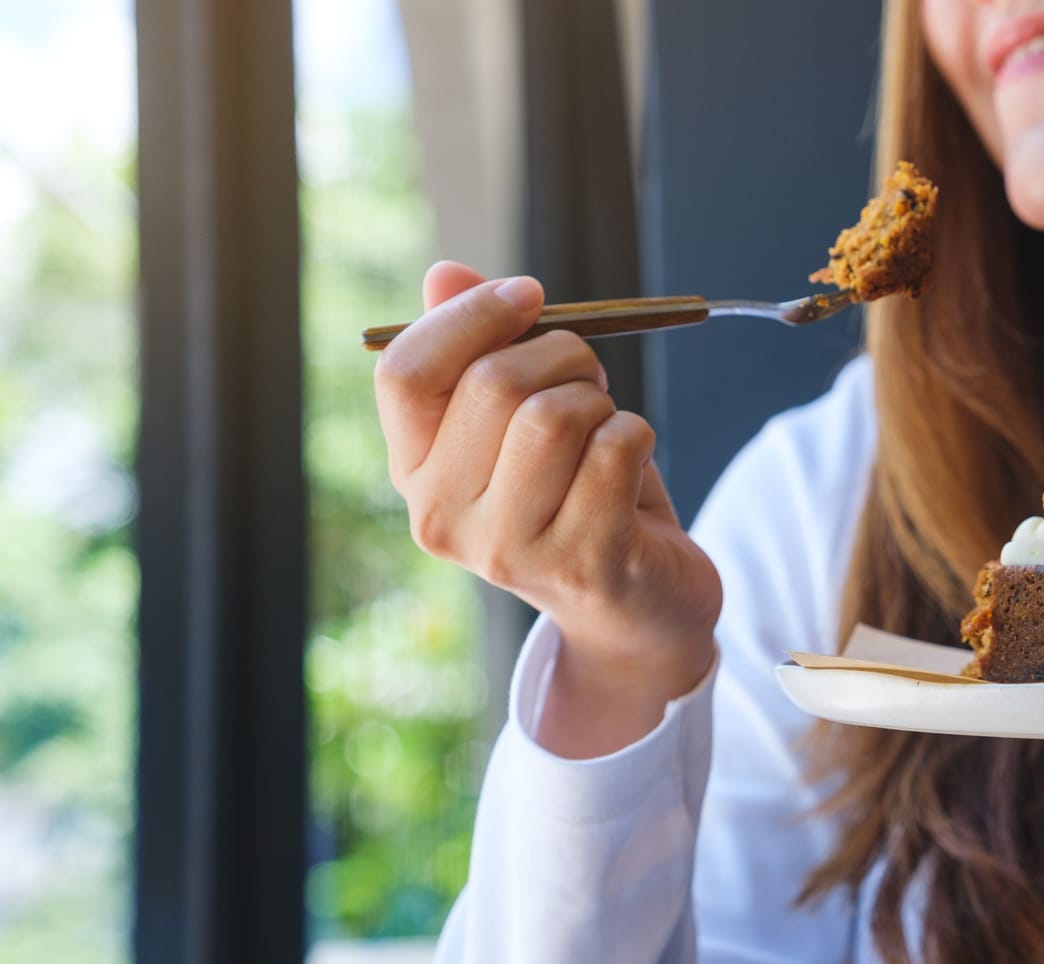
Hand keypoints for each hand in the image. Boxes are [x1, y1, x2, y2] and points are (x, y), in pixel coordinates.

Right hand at [374, 261, 721, 754]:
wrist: (636, 611)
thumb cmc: (578, 497)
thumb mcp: (521, 422)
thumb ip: (480, 348)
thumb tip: (446, 273)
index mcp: (414, 472)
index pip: (406, 370)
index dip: (471, 314)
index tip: (528, 295)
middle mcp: (443, 518)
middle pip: (494, 383)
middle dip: (563, 356)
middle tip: (589, 382)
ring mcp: (510, 550)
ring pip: (556, 414)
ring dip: (601, 401)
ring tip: (606, 432)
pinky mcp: (582, 564)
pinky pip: (616, 448)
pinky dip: (638, 437)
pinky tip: (631, 472)